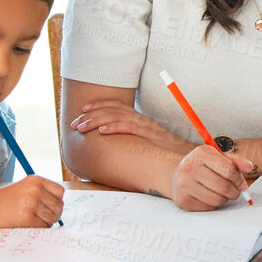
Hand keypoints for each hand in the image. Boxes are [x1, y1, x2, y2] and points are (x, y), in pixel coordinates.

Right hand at [0, 176, 65, 228]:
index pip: (60, 192)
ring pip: (52, 218)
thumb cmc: (7, 199)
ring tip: (33, 220)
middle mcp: (35, 190)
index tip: (49, 206)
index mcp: (36, 180)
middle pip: (58, 206)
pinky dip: (38, 228)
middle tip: (42, 217)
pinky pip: (42, 227)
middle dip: (53, 214)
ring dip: (45, 222)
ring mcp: (31, 204)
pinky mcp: (26, 218)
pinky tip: (28, 225)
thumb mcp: (25, 187)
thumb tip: (61, 207)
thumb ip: (43, 192)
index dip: (56, 201)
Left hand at [71, 100, 188, 151]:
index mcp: (140, 119)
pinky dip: (115, 127)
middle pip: (113, 110)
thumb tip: (115, 143)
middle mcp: (142, 119)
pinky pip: (130, 127)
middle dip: (91, 115)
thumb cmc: (166, 153)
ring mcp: (147, 126)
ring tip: (82, 128)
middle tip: (75, 123)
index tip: (83, 110)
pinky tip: (102, 131)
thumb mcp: (147, 143)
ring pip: (117, 116)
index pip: (117, 105)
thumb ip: (133, 139)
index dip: (99, 105)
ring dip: (96, 121)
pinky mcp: (151, 134)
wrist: (186, 156)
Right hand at [170, 147, 255, 210]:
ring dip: (225, 199)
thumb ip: (235, 161)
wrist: (177, 176)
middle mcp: (189, 168)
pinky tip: (209, 197)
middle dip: (235, 192)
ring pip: (217, 200)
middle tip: (235, 193)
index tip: (243, 185)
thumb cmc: (202, 166)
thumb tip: (249, 167)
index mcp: (201, 154)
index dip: (240, 180)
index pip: (229, 170)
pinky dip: (213, 205)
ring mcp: (183, 185)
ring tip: (221, 194)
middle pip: (224, 187)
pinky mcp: (182, 200)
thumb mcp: (218, 157)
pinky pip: (208, 208)